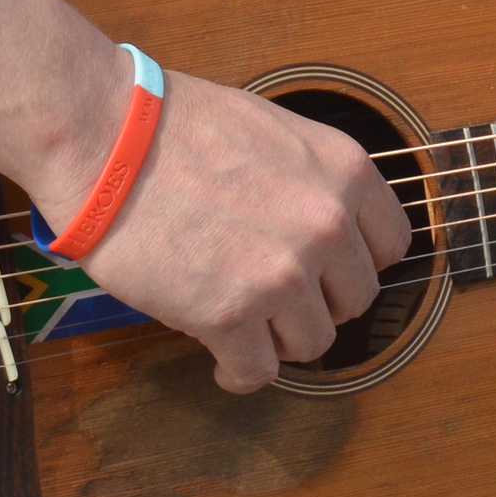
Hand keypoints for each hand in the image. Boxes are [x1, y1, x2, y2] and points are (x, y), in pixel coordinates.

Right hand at [65, 73, 411, 393]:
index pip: (391, 246)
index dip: (354, 265)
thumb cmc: (173, 124)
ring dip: (277, 338)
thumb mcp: (275, 132)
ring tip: (242, 321)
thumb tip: (323, 230)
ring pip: (311, 342)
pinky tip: (221, 358)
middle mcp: (326, 223)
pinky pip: (257, 372)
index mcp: (345, 171)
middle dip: (315, 303)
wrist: (104, 135)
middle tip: (274, 296)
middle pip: (354, 300)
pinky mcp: (230, 314)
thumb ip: (311, 183)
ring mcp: (281, 272)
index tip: (328, 272)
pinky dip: (239, 372)